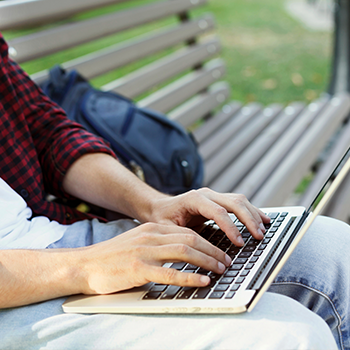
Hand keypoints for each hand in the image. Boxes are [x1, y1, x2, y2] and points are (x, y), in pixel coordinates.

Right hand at [78, 222, 231, 294]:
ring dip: (207, 261)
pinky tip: (202, 281)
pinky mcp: (139, 268)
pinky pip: (170, 272)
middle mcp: (151, 235)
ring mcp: (145, 251)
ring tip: (221, 269)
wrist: (85, 265)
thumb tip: (184, 251)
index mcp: (152, 228)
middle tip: (227, 261)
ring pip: (185, 252)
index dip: (208, 242)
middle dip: (213, 250)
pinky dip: (190, 277)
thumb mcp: (138, 241)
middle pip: (191, 239)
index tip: (220, 251)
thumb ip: (159, 243)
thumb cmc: (113, 256)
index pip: (188, 231)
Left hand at [147, 188, 269, 246]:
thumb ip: (181, 236)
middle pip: (234, 202)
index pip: (218, 212)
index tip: (240, 243)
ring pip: (239, 200)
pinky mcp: (218, 200)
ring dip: (253, 215)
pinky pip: (239, 203)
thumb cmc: (162, 218)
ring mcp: (213, 195)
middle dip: (248, 220)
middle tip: (258, 237)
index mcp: (193, 199)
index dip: (231, 227)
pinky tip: (262, 219)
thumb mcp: (166, 229)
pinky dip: (252, 211)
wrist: (160, 206)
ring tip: (263, 230)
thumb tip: (199, 250)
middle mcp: (206, 194)